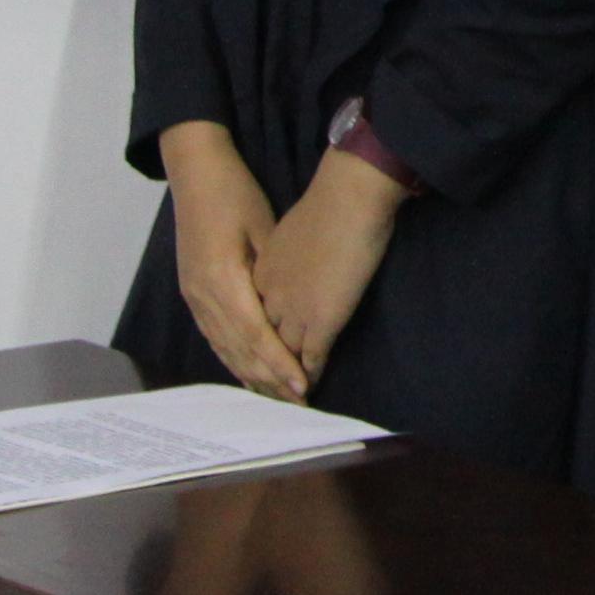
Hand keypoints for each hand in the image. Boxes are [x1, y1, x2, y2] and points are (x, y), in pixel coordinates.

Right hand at [159, 121, 308, 402]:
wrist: (195, 174)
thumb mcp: (262, 230)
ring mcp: (194, 296)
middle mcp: (203, 296)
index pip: (255, 335)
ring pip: (224, 347)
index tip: (302, 384)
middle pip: (239, 349)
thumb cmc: (235, 195)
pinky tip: (248, 372)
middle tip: (297, 402)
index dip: (279, 363)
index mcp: (221, 281)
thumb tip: (291, 313)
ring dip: (251, 374)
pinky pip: (215, 336)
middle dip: (268, 378)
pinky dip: (233, 358)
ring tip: (277, 397)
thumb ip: (273, 275)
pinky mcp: (192, 293)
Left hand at [251, 149, 408, 390]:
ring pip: (279, 355)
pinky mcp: (320, 318)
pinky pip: (310, 356)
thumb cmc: (323, 203)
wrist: (346, 197)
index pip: (247, 318)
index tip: (253, 358)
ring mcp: (292, 309)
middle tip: (264, 392)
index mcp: (256, 273)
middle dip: (260, 369)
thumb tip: (290, 264)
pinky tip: (310, 385)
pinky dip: (309, 373)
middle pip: (256, 342)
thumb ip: (282, 255)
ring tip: (286, 397)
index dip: (250, 341)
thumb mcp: (286, 229)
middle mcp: (266, 296)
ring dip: (281, 379)